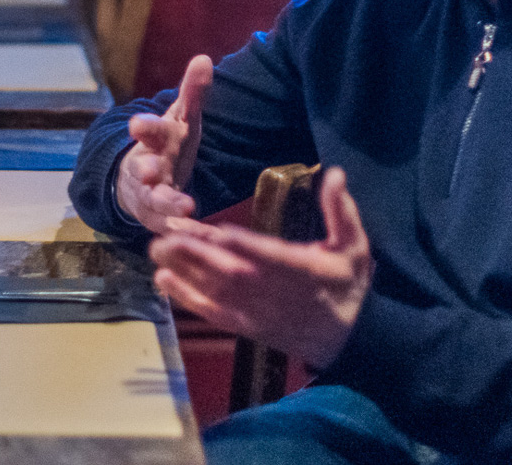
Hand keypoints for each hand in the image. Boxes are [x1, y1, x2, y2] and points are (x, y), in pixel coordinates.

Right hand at [115, 55, 210, 232]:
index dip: (142, 127)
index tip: (137, 125)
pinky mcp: (157, 219)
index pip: (147, 130)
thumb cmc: (167, 145)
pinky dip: (184, 230)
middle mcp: (146, 167)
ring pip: (154, 201)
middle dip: (145, 170)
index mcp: (154, 140)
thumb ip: (192, 93)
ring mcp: (149, 195)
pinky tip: (202, 234)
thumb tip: (204, 59)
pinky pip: (170, 227)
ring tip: (186, 208)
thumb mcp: (180, 118)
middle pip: (142, 168)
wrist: (139, 181)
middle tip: (150, 172)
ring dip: (167, 204)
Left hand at [148, 165, 371, 369]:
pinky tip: (162, 279)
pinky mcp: (246, 325)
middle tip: (167, 233)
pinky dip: (185, 297)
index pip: (273, 257)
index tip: (220, 232)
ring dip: (184, 271)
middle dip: (198, 254)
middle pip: (233, 274)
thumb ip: (341, 210)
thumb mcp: (354, 246)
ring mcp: (258, 312)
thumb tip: (335, 173)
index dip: (247, 246)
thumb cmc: (348, 285)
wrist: (348, 339)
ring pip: (216, 291)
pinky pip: (212, 312)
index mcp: (304, 271)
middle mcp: (276, 294)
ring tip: (157, 249)